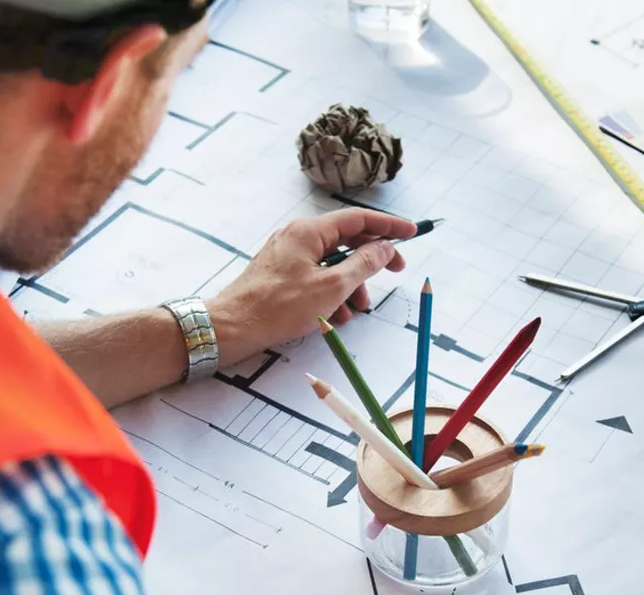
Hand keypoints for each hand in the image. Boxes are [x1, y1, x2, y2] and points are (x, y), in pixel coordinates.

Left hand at [211, 209, 417, 364]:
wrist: (232, 327)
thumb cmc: (278, 307)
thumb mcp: (332, 287)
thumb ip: (364, 264)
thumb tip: (384, 248)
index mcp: (309, 231)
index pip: (358, 218)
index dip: (388, 226)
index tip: (411, 232)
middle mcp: (297, 236)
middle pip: (347, 240)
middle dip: (371, 261)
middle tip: (395, 272)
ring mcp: (287, 255)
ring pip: (332, 263)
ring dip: (351, 284)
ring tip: (357, 310)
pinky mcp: (281, 274)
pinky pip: (316, 276)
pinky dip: (331, 293)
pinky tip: (334, 317)